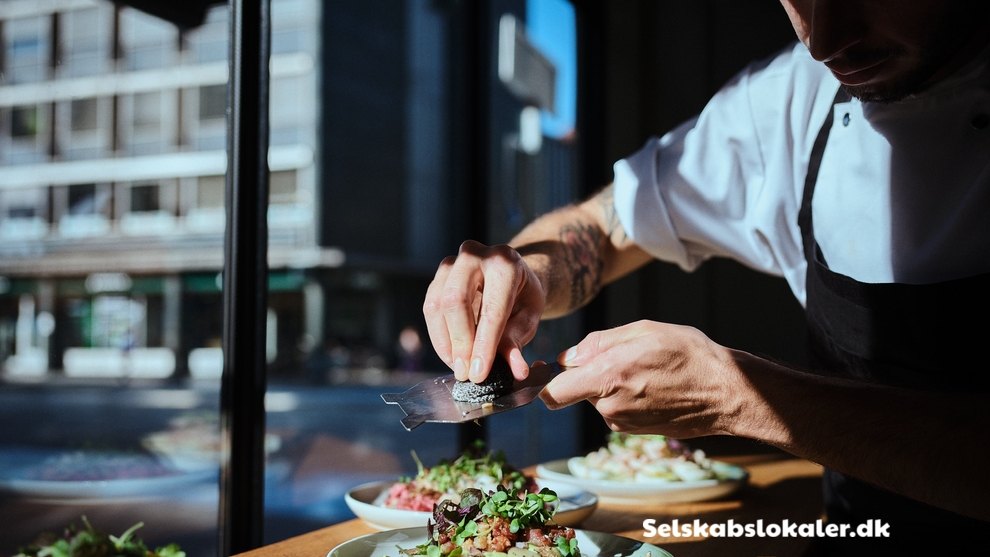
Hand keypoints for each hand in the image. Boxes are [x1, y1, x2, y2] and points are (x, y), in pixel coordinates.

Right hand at [423, 240, 545, 381]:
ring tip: (459, 367)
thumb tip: (516, 371)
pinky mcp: (439, 276)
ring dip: (445, 342)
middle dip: (460, 343)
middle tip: (466, 373)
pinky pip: (430, 308)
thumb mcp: (528, 317)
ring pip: (437, 305)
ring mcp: (453, 263)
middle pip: (456, 301)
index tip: (479, 374)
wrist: (510, 274)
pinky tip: (450, 354)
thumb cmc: (521, 297)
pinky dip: (439, 336)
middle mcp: (475, 255)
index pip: (492, 309)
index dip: (484, 345)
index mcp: (506, 263)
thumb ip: (517, 342)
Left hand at [540, 320, 743, 436]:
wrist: (727, 393)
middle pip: (577, 392)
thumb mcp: (642, 331)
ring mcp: (623, 423)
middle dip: (588, 374)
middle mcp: (610, 407)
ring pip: (598, 400)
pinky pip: (616, 410)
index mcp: (607, 378)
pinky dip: (625, 397)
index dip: (543, 383)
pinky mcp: (635, 432)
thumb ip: (598, 343)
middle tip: (622, 356)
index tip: (544, 372)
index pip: (552, 394)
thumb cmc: (689, 355)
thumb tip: (568, 357)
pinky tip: (652, 386)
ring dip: (610, 385)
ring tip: (645, 370)